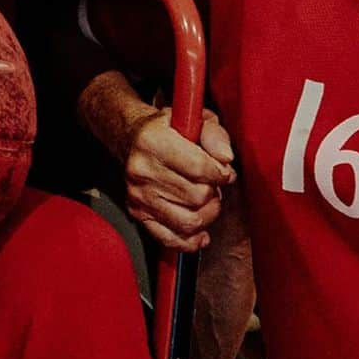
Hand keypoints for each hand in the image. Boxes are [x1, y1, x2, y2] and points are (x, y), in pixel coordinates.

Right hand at [125, 107, 235, 252]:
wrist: (132, 137)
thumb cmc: (167, 128)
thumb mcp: (194, 118)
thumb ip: (215, 134)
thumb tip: (226, 158)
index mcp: (152, 140)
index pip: (199, 168)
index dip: (220, 173)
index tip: (223, 171)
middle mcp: (141, 169)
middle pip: (197, 197)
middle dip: (213, 192)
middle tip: (211, 183)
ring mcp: (138, 194)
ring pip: (189, 221)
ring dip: (207, 214)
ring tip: (205, 199)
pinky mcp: (137, 212)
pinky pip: (170, 238)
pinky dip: (191, 240)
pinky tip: (201, 230)